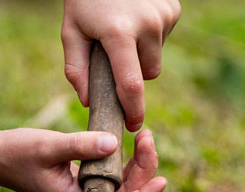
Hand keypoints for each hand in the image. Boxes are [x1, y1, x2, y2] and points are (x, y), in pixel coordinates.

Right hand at [0, 129, 166, 191]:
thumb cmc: (16, 154)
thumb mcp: (50, 147)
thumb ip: (81, 146)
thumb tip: (113, 142)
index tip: (162, 180)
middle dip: (143, 170)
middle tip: (146, 137)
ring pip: (121, 186)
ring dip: (136, 164)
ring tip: (142, 136)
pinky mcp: (79, 182)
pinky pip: (110, 177)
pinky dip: (122, 161)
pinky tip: (127, 143)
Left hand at [61, 0, 180, 130]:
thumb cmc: (84, 1)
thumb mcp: (71, 31)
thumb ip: (77, 69)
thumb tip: (87, 101)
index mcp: (119, 34)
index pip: (130, 84)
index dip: (133, 109)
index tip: (131, 125)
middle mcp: (147, 25)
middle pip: (146, 74)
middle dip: (130, 76)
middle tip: (112, 58)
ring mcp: (164, 16)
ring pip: (155, 59)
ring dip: (140, 56)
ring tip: (122, 34)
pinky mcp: (174, 10)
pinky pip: (162, 40)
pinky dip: (149, 38)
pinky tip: (134, 21)